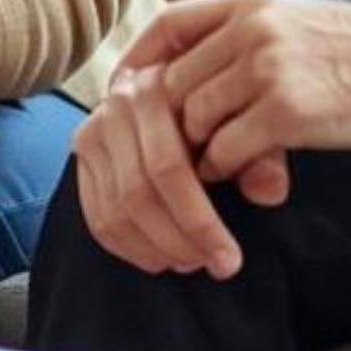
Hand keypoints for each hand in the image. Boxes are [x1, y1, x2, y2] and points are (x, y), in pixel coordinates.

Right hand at [71, 61, 246, 278]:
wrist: (186, 84)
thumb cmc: (225, 107)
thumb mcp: (252, 121)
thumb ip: (262, 154)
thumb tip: (268, 193)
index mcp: (160, 87)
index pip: (168, 169)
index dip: (199, 222)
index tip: (230, 259)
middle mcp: (119, 104)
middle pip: (138, 193)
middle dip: (179, 242)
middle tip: (216, 266)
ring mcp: (94, 129)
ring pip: (116, 210)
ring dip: (155, 249)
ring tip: (192, 261)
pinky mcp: (83, 153)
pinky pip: (97, 215)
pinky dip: (128, 247)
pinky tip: (161, 258)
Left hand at [139, 0, 350, 184]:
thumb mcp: (298, 24)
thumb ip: (247, 44)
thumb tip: (192, 90)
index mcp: (251, 5)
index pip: (167, 27)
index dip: (138, 64)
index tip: (125, 98)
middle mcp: (251, 30)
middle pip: (173, 85)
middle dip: (170, 125)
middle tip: (181, 154)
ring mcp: (266, 70)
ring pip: (194, 121)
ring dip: (197, 152)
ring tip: (219, 166)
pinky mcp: (286, 113)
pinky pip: (225, 152)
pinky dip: (225, 171)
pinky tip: (246, 174)